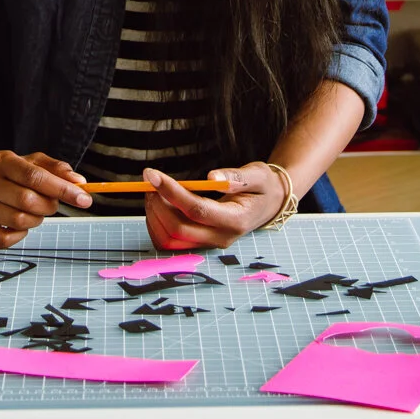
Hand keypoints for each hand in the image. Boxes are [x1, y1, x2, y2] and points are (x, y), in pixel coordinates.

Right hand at [0, 151, 89, 248]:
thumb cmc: (7, 176)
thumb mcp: (30, 164)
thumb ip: (56, 169)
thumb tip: (79, 181)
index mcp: (1, 161)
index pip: (34, 176)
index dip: (62, 188)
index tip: (84, 199)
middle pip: (28, 200)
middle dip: (48, 206)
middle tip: (50, 204)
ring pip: (19, 221)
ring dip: (35, 220)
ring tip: (31, 212)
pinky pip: (5, 239)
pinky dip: (18, 235)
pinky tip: (15, 224)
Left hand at [143, 163, 287, 249]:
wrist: (268, 205)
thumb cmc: (262, 187)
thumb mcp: (257, 175)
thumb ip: (236, 176)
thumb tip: (212, 176)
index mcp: (236, 219)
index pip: (196, 210)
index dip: (171, 192)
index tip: (152, 174)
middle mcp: (221, 238)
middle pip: (178, 229)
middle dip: (158, 204)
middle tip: (151, 181)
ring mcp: (209, 244)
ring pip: (170, 240)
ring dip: (154, 215)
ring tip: (154, 191)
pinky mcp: (200, 244)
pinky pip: (170, 243)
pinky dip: (157, 225)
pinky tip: (159, 205)